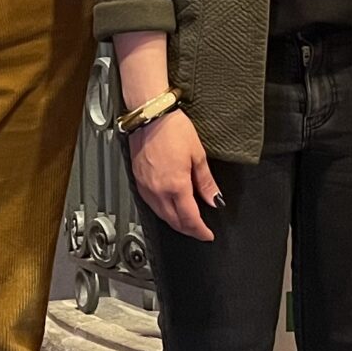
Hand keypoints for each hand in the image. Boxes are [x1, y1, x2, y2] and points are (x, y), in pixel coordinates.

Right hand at [127, 109, 221, 241]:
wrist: (150, 115)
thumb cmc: (173, 129)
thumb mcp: (198, 155)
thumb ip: (206, 182)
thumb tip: (214, 199)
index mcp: (176, 185)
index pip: (190, 218)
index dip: (200, 230)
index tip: (207, 235)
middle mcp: (158, 190)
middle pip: (174, 221)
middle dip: (188, 230)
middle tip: (199, 231)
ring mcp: (145, 187)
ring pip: (160, 215)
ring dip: (175, 222)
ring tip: (187, 222)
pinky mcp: (137, 180)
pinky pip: (150, 204)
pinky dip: (162, 211)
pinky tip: (169, 208)